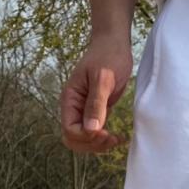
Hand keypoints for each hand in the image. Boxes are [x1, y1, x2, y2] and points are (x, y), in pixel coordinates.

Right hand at [60, 31, 134, 153]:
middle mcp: (74, 107)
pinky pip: (95, 132)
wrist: (114, 43)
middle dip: (91, 144)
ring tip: (116, 139)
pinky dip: (104, 139)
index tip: (105, 132)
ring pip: (84, 139)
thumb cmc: (108, 56)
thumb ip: (96, 103)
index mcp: (70, 99)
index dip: (86, 137)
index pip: (69, 130)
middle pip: (74, 139)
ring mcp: (84, 110)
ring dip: (98, 145)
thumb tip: (90, 129)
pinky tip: (119, 137)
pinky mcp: (96, 111)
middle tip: (111, 138)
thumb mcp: (103, 78)